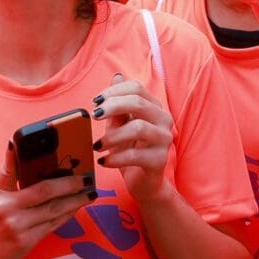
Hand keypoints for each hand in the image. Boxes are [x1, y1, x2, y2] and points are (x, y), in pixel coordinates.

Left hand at [94, 77, 174, 207]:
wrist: (144, 182)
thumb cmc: (131, 150)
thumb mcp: (121, 125)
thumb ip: (118, 105)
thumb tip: (116, 76)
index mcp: (154, 107)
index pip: (136, 88)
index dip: (113, 91)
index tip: (95, 102)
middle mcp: (164, 120)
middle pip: (138, 103)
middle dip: (112, 106)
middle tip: (94, 116)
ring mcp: (164, 140)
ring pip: (138, 128)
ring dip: (112, 136)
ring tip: (97, 145)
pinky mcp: (160, 161)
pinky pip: (136, 155)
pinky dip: (115, 158)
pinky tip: (103, 161)